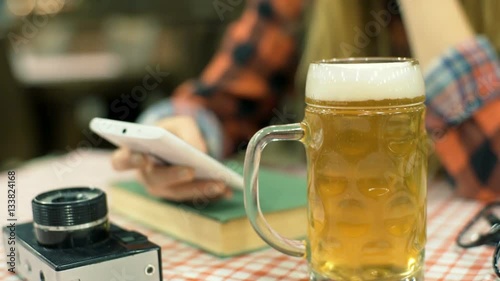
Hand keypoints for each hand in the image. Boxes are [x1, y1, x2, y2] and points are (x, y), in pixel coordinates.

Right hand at [111, 116, 230, 201]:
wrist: (178, 143)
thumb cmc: (172, 131)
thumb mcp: (180, 123)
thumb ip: (186, 131)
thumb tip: (197, 150)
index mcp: (133, 153)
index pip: (121, 161)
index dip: (129, 160)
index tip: (142, 157)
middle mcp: (144, 174)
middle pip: (154, 180)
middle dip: (173, 175)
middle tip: (190, 171)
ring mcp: (161, 188)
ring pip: (176, 192)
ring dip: (198, 189)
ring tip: (219, 183)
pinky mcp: (178, 195)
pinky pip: (192, 197)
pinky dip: (210, 193)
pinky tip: (226, 190)